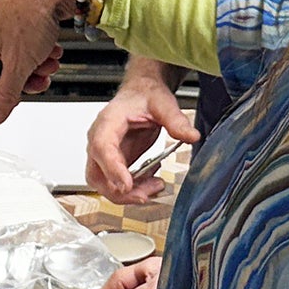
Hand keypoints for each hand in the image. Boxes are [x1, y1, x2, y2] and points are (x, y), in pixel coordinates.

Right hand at [0, 0, 84, 122]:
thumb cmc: (32, 12)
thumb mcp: (19, 65)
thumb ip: (5, 95)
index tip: (15, 96)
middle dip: (23, 77)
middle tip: (38, 78)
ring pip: (13, 57)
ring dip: (34, 65)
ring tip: (48, 61)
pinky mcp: (14, 15)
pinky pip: (22, 43)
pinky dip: (38, 49)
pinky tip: (50, 48)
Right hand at [86, 64, 197, 203]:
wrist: (142, 93)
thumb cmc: (145, 96)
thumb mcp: (163, 104)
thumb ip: (176, 120)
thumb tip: (191, 136)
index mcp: (108, 122)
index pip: (102, 149)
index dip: (112, 169)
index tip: (126, 185)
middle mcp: (100, 140)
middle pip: (97, 175)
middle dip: (119, 191)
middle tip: (146, 194)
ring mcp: (105, 154)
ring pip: (105, 184)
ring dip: (129, 193)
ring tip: (156, 186)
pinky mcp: (115, 162)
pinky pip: (117, 183)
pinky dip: (134, 188)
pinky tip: (153, 181)